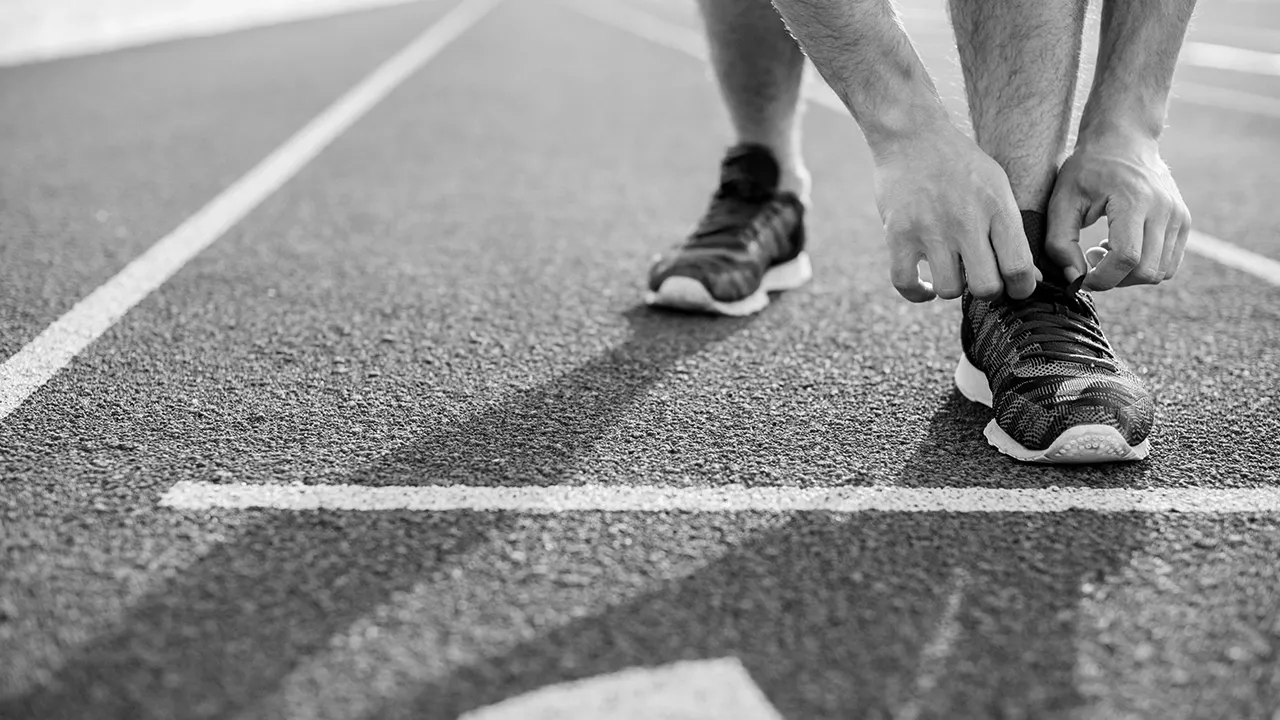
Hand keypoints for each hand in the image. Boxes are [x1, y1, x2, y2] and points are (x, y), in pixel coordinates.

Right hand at [873, 124, 1039, 302]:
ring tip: (952, 272)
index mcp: (996, 208)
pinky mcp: (898, 234)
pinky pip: (906, 283)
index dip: (1021, 288)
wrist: (913, 135)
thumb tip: (1028, 278)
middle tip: (982, 279)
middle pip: (986, 287)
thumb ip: (1012, 232)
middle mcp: (965, 221)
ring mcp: (930, 230)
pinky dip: (918, 292)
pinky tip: (926, 285)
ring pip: (949, 290)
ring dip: (953, 287)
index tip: (1015, 287)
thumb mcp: (997, 187)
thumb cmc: (960, 164)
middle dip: (988, 292)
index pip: (1018, 268)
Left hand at [1046, 127, 1190, 289]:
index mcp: (1135, 201)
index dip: (1101, 278)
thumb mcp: (1061, 201)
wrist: (1124, 139)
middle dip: (1114, 278)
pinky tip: (1123, 246)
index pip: (1126, 258)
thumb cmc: (1088, 169)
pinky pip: (1169, 264)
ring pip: (1161, 273)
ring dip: (1129, 274)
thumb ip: (1060, 243)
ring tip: (1106, 249)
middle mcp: (1164, 210)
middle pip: (1146, 271)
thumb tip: (1074, 279)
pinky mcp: (1183, 222)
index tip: (1080, 277)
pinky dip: (1144, 266)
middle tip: (1091, 258)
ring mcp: (1179, 216)